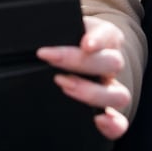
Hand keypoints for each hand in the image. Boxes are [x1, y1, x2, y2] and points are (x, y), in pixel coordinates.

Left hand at [36, 16, 132, 139]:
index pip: (108, 34)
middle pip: (111, 63)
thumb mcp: (61, 26)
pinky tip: (97, 121)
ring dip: (93, 93)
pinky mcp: (109, 110)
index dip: (98, 39)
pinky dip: (113, 124)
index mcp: (105, 36)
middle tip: (51, 59)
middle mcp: (112, 62)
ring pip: (119, 94)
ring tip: (64, 86)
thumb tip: (31, 27)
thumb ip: (54, 26)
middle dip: (80, 63)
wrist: (65, 54)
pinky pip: (120, 122)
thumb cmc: (63, 37)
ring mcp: (112, 87)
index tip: (85, 44)